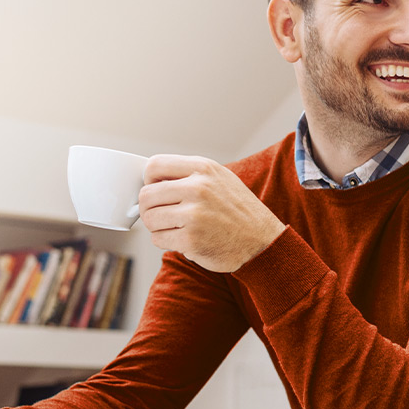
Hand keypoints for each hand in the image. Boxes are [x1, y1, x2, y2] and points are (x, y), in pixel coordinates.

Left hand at [138, 155, 287, 272]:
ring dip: (157, 227)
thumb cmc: (237, 210)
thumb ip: (188, 174)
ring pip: (149, 218)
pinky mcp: (190, 240)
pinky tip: (183, 239)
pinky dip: (165, 242)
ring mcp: (194, 214)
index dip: (148, 181)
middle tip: (162, 215)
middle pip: (145, 195)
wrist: (262, 241)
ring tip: (175, 227)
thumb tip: (150, 178)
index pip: (153, 166)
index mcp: (203, 168)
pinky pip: (157, 239)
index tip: (156, 191)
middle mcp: (198, 188)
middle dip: (149, 208)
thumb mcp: (219, 178)